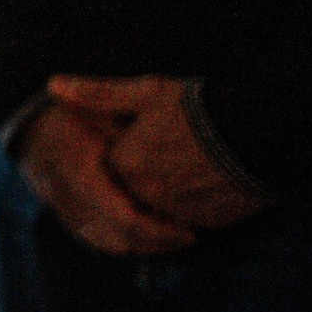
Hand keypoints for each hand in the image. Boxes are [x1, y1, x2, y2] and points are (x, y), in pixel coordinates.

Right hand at [14, 102, 196, 255]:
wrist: (29, 126)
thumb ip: (131, 139)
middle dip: (157, 243)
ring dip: (143, 246)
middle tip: (187, 236)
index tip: (188, 230)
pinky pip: (98, 240)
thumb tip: (168, 160)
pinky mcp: (66, 217)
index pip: (125, 218)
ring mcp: (65, 211)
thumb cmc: (72, 116)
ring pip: (110, 244)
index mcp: (81, 173)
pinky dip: (125, 243)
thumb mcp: (102, 116)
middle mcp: (71, 199)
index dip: (159, 230)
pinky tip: (146, 235)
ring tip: (172, 238)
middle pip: (120, 240)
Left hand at [47, 75, 265, 230]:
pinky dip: (193, 205)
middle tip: (174, 149)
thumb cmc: (199, 106)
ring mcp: (177, 213)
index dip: (128, 148)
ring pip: (160, 208)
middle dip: (145, 173)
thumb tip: (52, 86)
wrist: (259, 130)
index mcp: (126, 164)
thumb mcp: (145, 92)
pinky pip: (188, 219)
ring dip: (168, 193)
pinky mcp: (206, 224)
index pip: (110, 166)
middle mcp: (146, 194)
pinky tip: (207, 180)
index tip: (149, 134)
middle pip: (133, 189)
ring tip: (191, 163)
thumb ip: (97, 95)